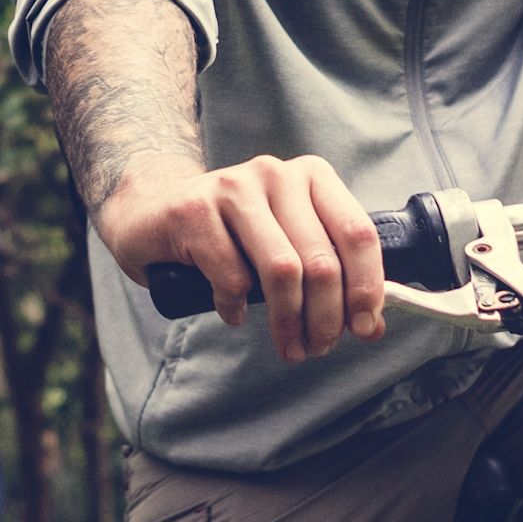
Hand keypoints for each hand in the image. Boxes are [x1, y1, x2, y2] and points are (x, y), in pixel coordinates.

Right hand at [95, 152, 384, 361]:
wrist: (150, 212)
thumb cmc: (230, 235)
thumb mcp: (286, 243)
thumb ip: (329, 275)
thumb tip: (372, 327)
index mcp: (311, 176)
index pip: (358, 234)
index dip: (367, 288)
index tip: (363, 328)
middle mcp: (276, 174)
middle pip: (321, 261)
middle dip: (325, 318)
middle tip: (316, 348)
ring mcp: (233, 187)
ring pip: (282, 271)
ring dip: (288, 322)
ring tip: (288, 345)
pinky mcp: (194, 210)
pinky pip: (232, 277)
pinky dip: (236, 309)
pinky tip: (232, 313)